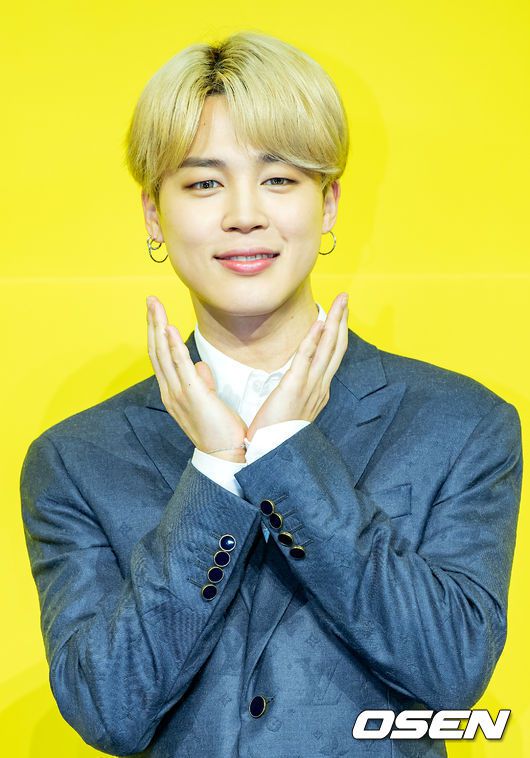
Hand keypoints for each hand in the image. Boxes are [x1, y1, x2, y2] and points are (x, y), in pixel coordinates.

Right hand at [146, 296, 247, 461]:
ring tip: (156, 306)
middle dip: (153, 323)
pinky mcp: (192, 395)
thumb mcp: (207, 400)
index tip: (156, 312)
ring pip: (163, 354)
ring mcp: (178, 394)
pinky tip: (170, 329)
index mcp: (173, 392)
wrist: (225, 453)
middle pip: (156, 351)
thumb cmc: (219, 428)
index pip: (161, 356)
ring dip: (159, 327)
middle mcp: (170, 391)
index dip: (157, 333)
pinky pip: (180, 366)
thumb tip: (200, 366)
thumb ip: (201, 382)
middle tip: (150, 299)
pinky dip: (173, 346)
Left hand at [246, 293, 348, 440]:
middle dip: (342, 320)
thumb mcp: (293, 409)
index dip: (338, 333)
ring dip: (335, 322)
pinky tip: (319, 323)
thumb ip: (298, 391)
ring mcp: (310, 387)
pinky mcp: (294, 387)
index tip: (338, 314)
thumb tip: (296, 378)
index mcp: (320, 391)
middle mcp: (320, 386)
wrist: (271, 453)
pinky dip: (314, 339)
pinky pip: (307, 358)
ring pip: (329, 348)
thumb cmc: (276, 433)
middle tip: (345, 297)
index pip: (333, 356)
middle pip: (337, 347)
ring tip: (340, 301)